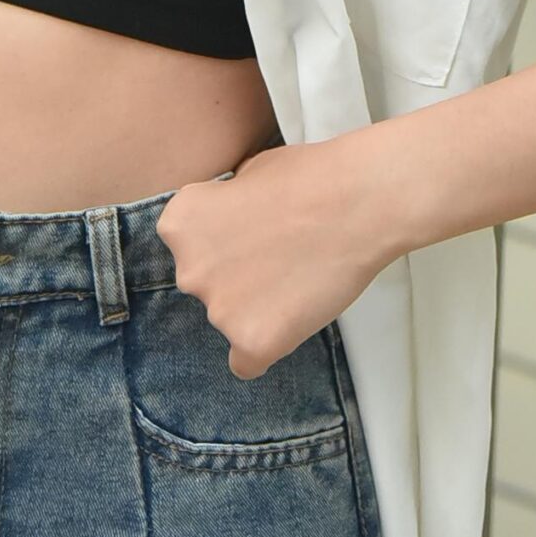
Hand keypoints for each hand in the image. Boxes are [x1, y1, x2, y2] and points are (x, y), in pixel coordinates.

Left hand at [154, 133, 390, 380]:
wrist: (356, 202)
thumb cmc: (309, 178)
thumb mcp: (246, 174)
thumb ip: (225, 208)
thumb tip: (230, 223)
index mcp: (180, 225)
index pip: (188, 249)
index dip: (224, 241)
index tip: (253, 234)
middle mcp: (188, 270)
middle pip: (205, 287)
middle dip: (235, 278)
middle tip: (278, 259)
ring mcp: (219, 311)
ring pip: (229, 322)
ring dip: (255, 309)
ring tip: (298, 279)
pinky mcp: (252, 343)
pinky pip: (247, 362)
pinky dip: (268, 347)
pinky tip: (293, 319)